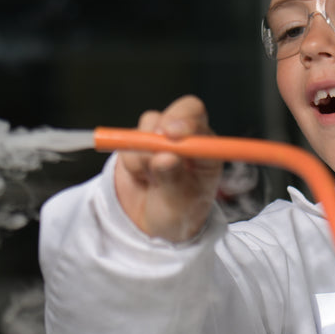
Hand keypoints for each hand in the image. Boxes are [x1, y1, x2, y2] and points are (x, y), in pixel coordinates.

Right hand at [114, 95, 222, 241]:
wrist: (154, 223)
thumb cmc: (179, 212)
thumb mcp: (179, 202)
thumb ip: (173, 179)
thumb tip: (165, 157)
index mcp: (207, 149)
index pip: (200, 122)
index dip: (186, 121)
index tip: (170, 134)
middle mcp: (188, 138)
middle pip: (180, 110)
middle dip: (161, 124)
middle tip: (152, 144)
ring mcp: (162, 137)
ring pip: (148, 125)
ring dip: (143, 153)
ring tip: (152, 180)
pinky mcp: (139, 143)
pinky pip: (127, 142)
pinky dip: (130, 162)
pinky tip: (142, 177)